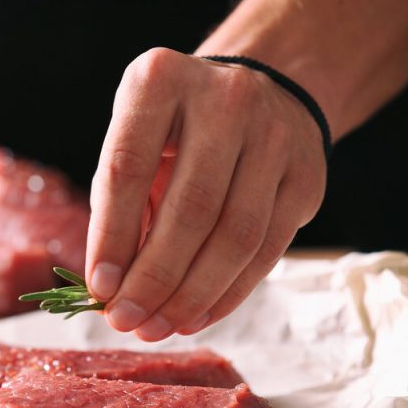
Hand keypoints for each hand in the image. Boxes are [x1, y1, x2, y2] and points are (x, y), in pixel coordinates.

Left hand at [86, 48, 326, 340]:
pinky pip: (268, 251)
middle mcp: (224, 99)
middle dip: (154, 278)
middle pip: (190, 209)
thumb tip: (112, 287)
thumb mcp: (136, 141)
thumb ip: (119, 203)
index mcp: (161, 80)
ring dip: (192, 295)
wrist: (263, 91)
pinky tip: (195, 316)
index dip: (112, 236)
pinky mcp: (307, 176)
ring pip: (235, 237)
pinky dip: (227, 293)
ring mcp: (275, 135)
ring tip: (157, 327)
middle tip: (126, 321)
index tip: (100, 288)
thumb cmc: (176, 130)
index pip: (128, 168)